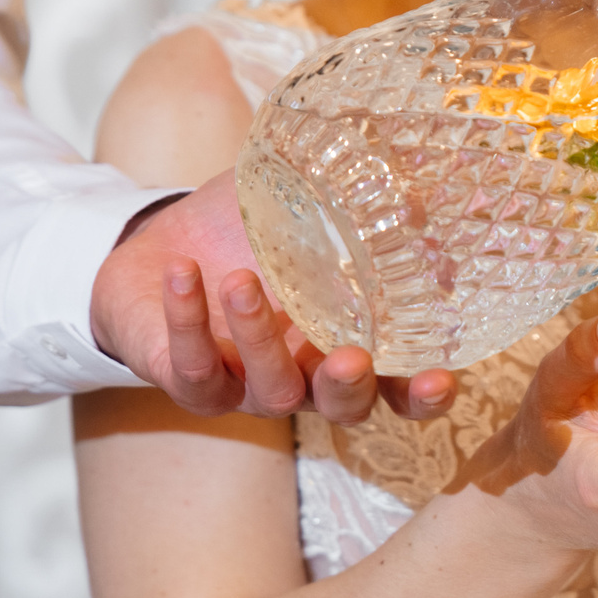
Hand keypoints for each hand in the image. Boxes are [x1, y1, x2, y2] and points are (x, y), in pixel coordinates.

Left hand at [89, 175, 457, 423]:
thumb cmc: (242, 230)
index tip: (440, 377)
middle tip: (349, 358)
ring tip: (239, 279)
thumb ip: (357, 201)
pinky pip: (193, 371)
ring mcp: (248, 385)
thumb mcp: (302, 207)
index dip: (421, 392)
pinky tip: (183, 272)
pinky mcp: (191, 382)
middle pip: (344, 408)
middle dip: (349, 387)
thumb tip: (421, 189)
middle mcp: (305, 375)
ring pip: (271, 392)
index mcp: (344, 340)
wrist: (157, 247)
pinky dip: (189, 321)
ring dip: (260, 340)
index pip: (397, 385)